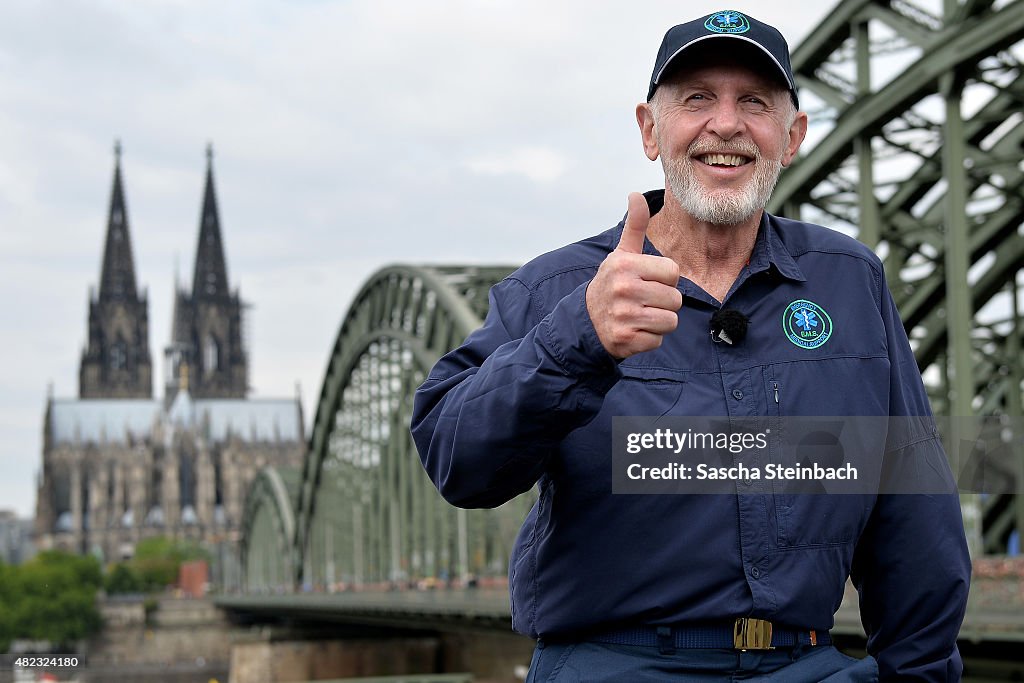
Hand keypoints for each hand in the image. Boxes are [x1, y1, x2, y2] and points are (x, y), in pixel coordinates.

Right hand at [586, 192, 681, 358]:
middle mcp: (623, 288)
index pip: (673, 272)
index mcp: (625, 264)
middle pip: (675, 299)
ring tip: (640, 315)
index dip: (665, 279)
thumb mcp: (621, 254)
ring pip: (670, 321)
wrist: (585, 321)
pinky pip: (657, 340)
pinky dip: (649, 339)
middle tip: (643, 301)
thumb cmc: (612, 284)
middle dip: (664, 302)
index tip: (647, 281)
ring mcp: (623, 316)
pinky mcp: (625, 340)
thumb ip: (635, 225)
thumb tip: (636, 194)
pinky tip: (634, 330)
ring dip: (659, 321)